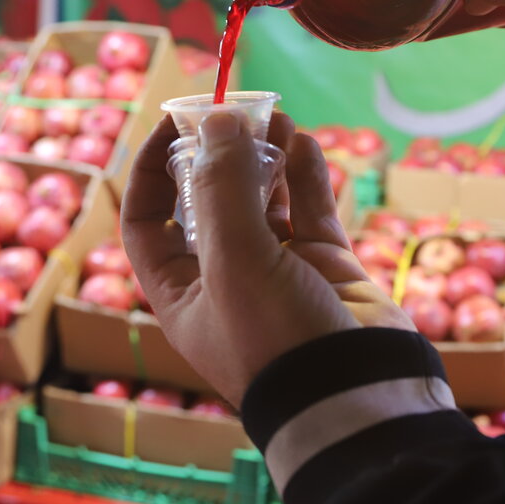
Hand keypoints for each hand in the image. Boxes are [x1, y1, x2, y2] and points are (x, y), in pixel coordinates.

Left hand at [121, 111, 413, 408]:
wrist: (357, 391)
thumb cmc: (277, 338)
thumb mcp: (234, 259)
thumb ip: (223, 185)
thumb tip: (218, 120)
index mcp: (183, 292)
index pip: (148, 220)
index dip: (151, 169)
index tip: (172, 123)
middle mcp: (227, 279)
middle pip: (211, 201)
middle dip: (220, 155)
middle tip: (237, 112)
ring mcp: (280, 272)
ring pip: (266, 200)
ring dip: (266, 158)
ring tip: (278, 118)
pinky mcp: (327, 268)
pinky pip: (312, 210)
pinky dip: (308, 176)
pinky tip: (306, 143)